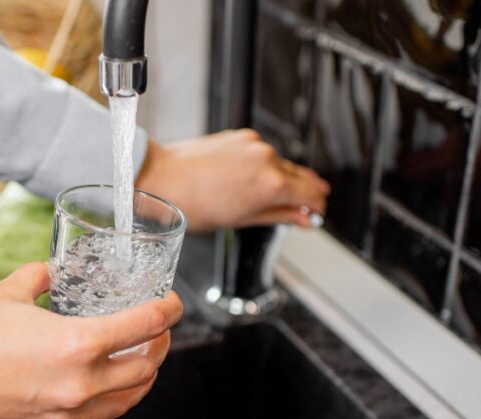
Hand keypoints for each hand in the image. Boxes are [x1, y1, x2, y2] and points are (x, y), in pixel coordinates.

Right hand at [0, 263, 183, 418]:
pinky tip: (105, 380)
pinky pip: (96, 413)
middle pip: (146, 367)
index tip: (171, 301)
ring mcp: (63, 410)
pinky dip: (114, 396)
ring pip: (128, 399)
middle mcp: (78, 384)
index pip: (143, 327)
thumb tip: (47, 272)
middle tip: (159, 325)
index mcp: (76, 345)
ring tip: (142, 355)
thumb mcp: (4, 292)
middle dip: (161, 343)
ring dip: (144, 376)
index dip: (167, 310)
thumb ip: (36, 279)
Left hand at [136, 129, 330, 231]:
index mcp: (271, 184)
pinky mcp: (240, 136)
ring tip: (272, 196)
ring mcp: (253, 144)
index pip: (311, 194)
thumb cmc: (193, 204)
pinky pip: (261, 152)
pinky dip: (264, 165)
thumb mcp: (241, 220)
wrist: (162, 179)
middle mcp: (267, 159)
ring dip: (283, 178)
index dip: (317, 205)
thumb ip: (278, 216)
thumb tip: (301, 218)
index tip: (316, 212)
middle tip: (304, 207)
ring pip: (280, 164)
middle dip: (304, 192)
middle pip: (299, 177)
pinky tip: (252, 179)